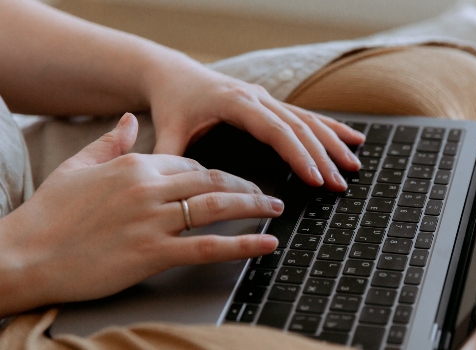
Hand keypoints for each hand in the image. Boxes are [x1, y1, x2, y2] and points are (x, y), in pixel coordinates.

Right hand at [0, 114, 280, 316]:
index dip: (213, 174)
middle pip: (211, 181)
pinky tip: (266, 243)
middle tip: (267, 193)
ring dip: (253, 207)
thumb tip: (127, 119)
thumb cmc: (47, 215)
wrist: (23, 255)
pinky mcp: (153, 253)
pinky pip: (209, 246)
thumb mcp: (75, 166)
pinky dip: (243, 245)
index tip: (230, 182)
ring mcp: (153, 221)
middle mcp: (149, 188)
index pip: (188, 163)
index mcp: (134, 165)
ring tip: (275, 208)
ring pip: (217, 206)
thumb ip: (109, 142)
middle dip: (245, 186)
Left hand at [145, 60, 364, 191]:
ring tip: (354, 166)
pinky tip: (353, 138)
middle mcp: (256, 97)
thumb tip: (169, 189)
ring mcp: (267, 98)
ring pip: (308, 121)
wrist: (175, 75)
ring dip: (333, 143)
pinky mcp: (272, 104)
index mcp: (235, 102)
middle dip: (323, 156)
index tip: (316, 177)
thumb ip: (170, 158)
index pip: (275, 131)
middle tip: (340, 183)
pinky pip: (307, 116)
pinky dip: (331, 128)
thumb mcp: (168, 130)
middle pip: (298, 127)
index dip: (298, 154)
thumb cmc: (173, 102)